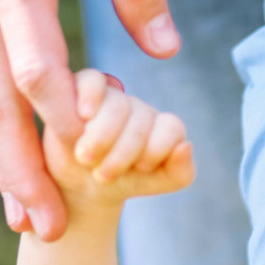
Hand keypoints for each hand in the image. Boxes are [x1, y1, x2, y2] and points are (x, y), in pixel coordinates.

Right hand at [42, 70, 194, 209]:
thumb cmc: (120, 182)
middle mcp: (139, 108)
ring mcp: (112, 96)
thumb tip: (186, 146)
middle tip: (104, 176)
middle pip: (141, 117)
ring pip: (117, 104)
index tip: (140, 170)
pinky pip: (92, 79)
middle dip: (123, 152)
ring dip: (101, 137)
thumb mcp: (154, 184)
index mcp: (162, 127)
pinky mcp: (83, 87)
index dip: (156, 150)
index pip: (171, 127)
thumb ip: (180, 172)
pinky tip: (84, 116)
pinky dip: (90, 96)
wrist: (79, 185)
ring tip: (86, 159)